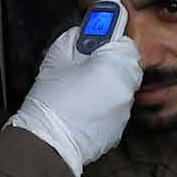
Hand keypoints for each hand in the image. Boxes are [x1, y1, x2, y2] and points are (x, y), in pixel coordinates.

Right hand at [5, 27, 142, 176]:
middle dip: (113, 61)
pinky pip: (118, 106)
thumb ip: (74, 40)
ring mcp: (125, 110)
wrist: (47, 141)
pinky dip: (107, 102)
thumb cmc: (50, 102)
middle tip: (90, 63)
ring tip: (85, 87)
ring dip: (110, 82)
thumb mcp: (56, 58)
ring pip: (124, 86)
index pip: (125, 42)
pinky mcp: (120, 127)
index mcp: (113, 67)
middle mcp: (125, 88)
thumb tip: (82, 34)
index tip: (100, 39)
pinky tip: (86, 105)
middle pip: (129, 64)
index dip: (110, 40)